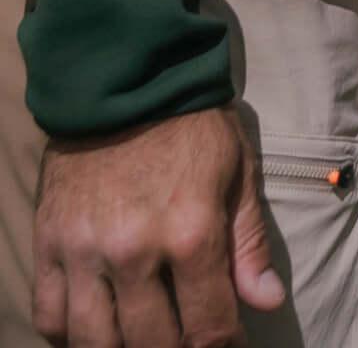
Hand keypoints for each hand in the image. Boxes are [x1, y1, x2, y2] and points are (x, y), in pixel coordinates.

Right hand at [34, 103, 284, 345]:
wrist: (124, 78)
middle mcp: (134, 251)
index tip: (227, 346)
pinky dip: (71, 336)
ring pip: (97, 343)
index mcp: (191, 232)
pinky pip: (51, 318)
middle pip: (153, 346)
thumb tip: (266, 302)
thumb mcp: (238, 171)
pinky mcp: (48, 245)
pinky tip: (96, 328)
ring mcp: (84, 252)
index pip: (208, 328)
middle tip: (186, 340)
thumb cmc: (191, 125)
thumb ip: (249, 243)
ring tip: (143, 338)